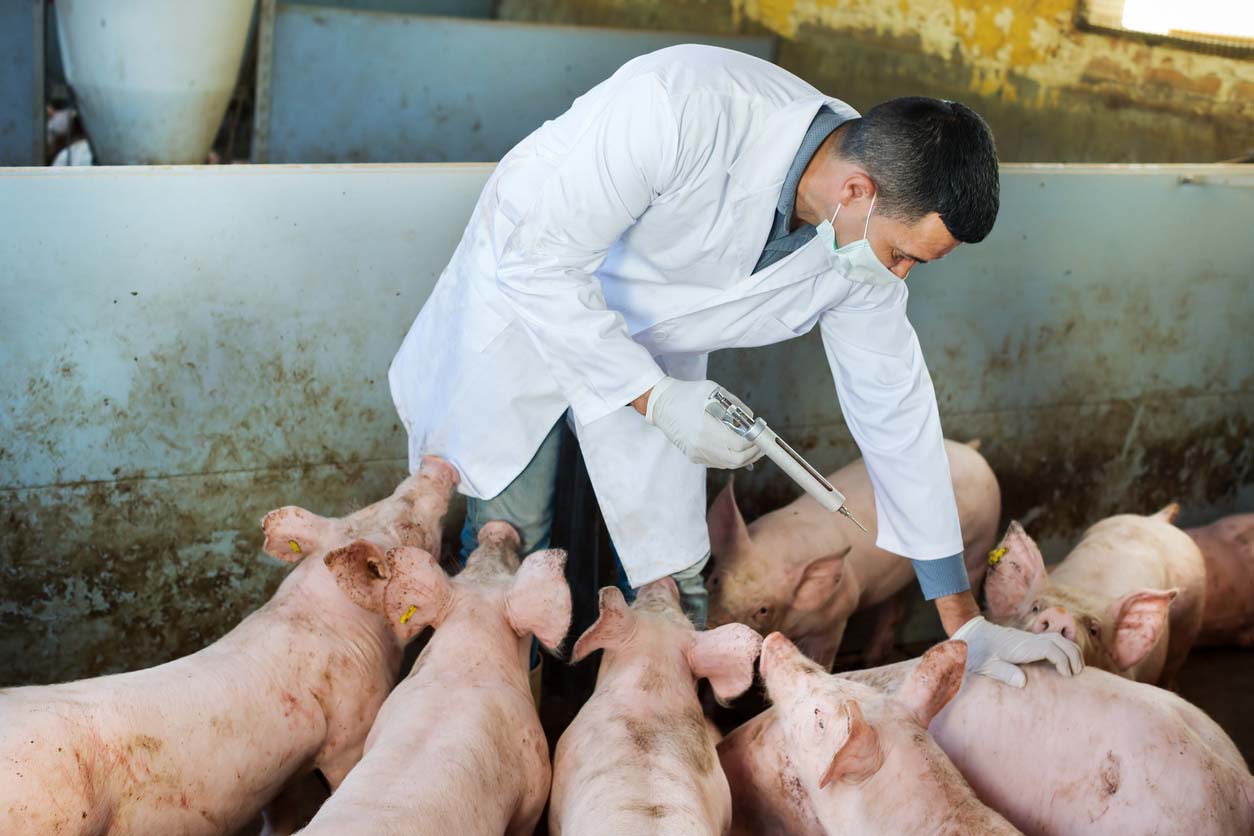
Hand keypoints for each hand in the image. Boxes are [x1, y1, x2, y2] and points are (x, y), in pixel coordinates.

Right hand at [644, 377, 762, 468]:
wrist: (661, 404)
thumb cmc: (687, 394)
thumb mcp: (714, 391)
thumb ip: (736, 405)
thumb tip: (752, 420)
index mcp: (705, 428)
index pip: (739, 444)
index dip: (755, 442)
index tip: (761, 434)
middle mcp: (700, 445)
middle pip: (737, 460)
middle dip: (754, 453)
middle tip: (761, 443)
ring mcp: (696, 453)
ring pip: (729, 464)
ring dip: (744, 457)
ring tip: (752, 445)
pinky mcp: (694, 457)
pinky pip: (719, 462)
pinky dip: (731, 457)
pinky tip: (736, 447)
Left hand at [952, 616, 1082, 687]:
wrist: (971, 634)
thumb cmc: (978, 652)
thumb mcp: (986, 666)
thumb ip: (1004, 673)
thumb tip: (1023, 682)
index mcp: (1022, 646)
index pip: (1051, 648)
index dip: (1064, 661)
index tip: (1067, 676)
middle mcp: (1030, 640)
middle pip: (1061, 642)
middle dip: (1074, 657)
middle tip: (1077, 675)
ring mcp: (1031, 639)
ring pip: (1059, 639)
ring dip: (1072, 652)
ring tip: (1076, 671)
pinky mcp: (1030, 641)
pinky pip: (1053, 641)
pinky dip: (1065, 650)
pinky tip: (1065, 664)